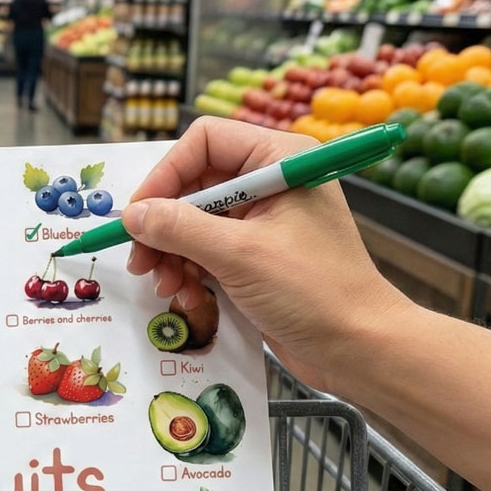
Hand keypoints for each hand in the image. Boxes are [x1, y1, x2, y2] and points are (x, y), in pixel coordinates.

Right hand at [122, 117, 408, 390]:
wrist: (359, 348)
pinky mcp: (255, 257)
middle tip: (140, 261)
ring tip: (165, 286)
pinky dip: (189, 273)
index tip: (139, 216)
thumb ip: (179, 229)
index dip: (166, 175)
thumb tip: (132, 215)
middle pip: (192, 186)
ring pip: (193, 223)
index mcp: (278, 160)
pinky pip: (205, 253)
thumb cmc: (314, 291)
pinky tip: (188, 297)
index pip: (204, 142)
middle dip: (163, 225)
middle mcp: (269, 183)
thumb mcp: (239, 255)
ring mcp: (262, 222)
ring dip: (171, 254)